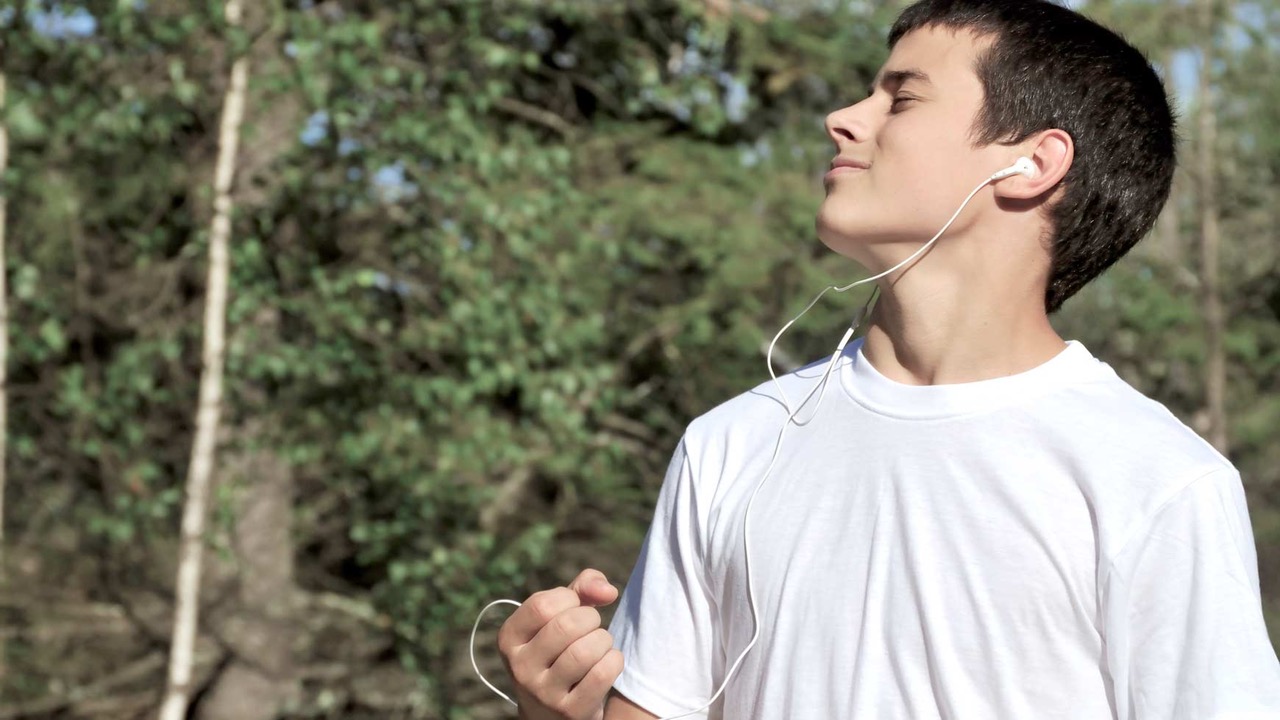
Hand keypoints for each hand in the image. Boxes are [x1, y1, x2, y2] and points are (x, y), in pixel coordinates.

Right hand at [499, 568, 624, 719]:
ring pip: (585, 651)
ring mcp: (543, 694)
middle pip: (566, 626)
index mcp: (509, 639)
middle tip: (592, 626)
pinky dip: (613, 661)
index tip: (574, 606)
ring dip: (603, 640)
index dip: (569, 598)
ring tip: (600, 644)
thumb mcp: (559, 615)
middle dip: (590, 618)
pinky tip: (608, 662)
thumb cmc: (559, 649)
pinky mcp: (569, 712)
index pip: (542, 605)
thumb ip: (581, 588)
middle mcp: (520, 668)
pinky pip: (601, 674)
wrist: (551, 710)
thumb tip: (607, 590)